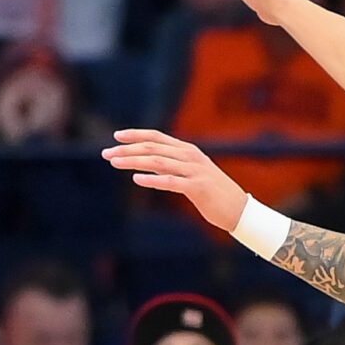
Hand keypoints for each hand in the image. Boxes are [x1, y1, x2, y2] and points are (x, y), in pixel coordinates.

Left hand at [104, 128, 253, 234]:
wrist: (238, 209)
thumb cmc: (211, 192)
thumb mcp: (191, 172)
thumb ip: (173, 164)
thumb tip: (147, 162)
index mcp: (188, 150)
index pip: (157, 137)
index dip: (136, 135)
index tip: (116, 136)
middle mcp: (190, 156)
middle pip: (153, 148)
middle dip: (127, 149)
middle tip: (106, 154)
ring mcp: (194, 171)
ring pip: (158, 162)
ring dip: (134, 161)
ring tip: (114, 162)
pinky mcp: (197, 187)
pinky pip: (171, 181)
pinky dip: (152, 179)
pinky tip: (136, 180)